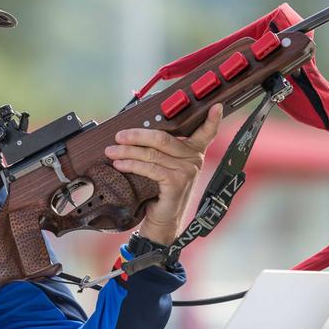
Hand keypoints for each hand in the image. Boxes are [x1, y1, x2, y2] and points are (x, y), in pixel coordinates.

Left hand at [105, 103, 222, 244]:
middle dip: (137, 135)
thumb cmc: (161, 193)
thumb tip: (135, 134)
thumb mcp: (165, 168)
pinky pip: (149, 168)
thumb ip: (160, 151)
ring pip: (152, 153)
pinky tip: (120, 164)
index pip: (207, 132)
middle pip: (163, 137)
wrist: (163, 222)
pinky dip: (131, 164)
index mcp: (194, 152)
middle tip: (119, 135)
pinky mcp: (176, 182)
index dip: (212, 119)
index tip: (216, 105)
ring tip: (112, 151)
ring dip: (127, 151)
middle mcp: (194, 159)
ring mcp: (187, 170)